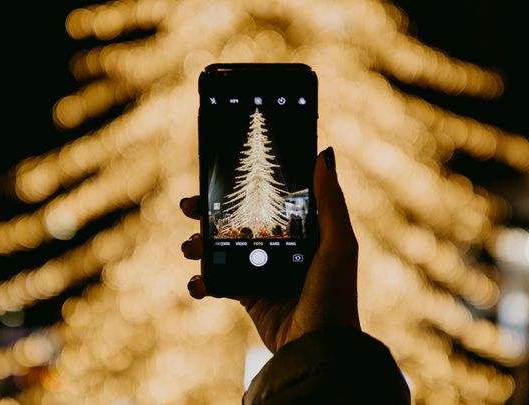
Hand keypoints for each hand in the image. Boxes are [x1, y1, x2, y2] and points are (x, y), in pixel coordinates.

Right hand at [180, 147, 359, 352]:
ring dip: (200, 245)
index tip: (220, 177)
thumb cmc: (334, 295)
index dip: (244, 189)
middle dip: (210, 214)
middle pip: (238, 222)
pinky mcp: (248, 296)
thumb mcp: (338, 244)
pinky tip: (197, 282)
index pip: (269, 202)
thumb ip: (330, 202)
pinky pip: (218, 282)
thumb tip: (324, 155)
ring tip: (191, 247)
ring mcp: (262, 272)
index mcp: (303, 233)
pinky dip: (202, 282)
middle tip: (190, 207)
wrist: (317, 347)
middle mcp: (281, 249)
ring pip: (222, 249)